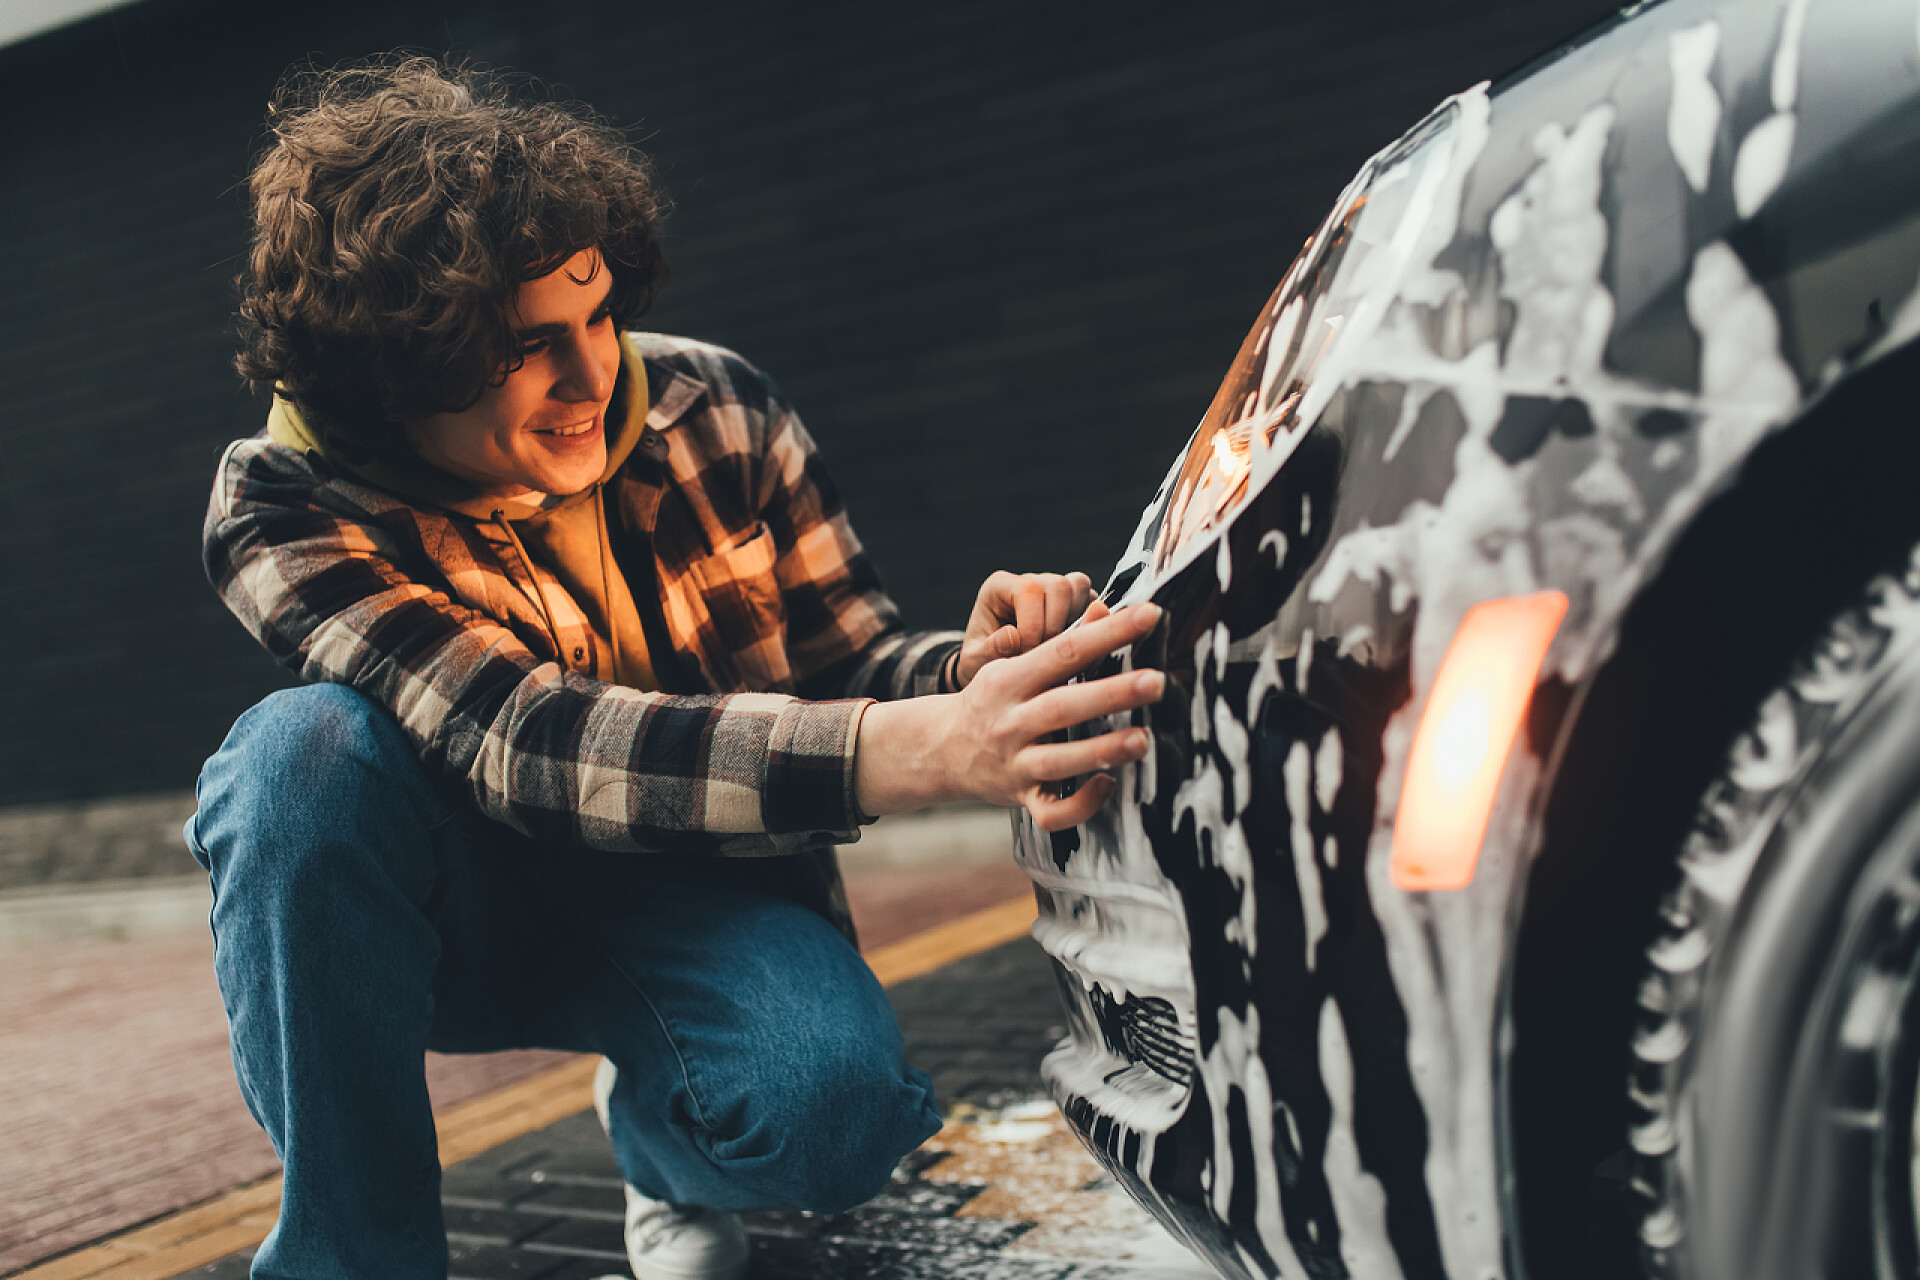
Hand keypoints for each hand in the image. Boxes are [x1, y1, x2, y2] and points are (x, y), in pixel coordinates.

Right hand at [855, 601, 1164, 830]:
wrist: (941, 748)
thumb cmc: (994, 700)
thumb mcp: (1015, 665)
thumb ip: (1062, 642)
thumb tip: (1107, 608)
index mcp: (1011, 679)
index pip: (1064, 651)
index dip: (1108, 633)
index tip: (1150, 615)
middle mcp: (1010, 721)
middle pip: (1063, 706)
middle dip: (1112, 694)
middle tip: (1156, 681)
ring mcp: (1014, 763)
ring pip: (1059, 761)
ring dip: (1103, 749)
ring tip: (1144, 740)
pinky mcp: (1020, 797)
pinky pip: (1050, 812)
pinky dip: (1080, 804)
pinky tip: (1108, 783)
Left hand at [954, 570, 1096, 687]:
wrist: (995, 673)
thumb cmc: (982, 660)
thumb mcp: (975, 661)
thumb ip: (989, 650)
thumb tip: (1012, 636)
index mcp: (999, 587)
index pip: (1028, 590)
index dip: (1033, 626)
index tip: (1027, 654)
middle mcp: (1029, 582)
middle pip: (1059, 586)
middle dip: (1056, 626)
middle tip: (1044, 655)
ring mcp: (1054, 591)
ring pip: (1080, 588)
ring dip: (1075, 623)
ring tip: (1057, 651)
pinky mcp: (1074, 604)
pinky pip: (1094, 603)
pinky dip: (1089, 627)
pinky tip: (1072, 651)